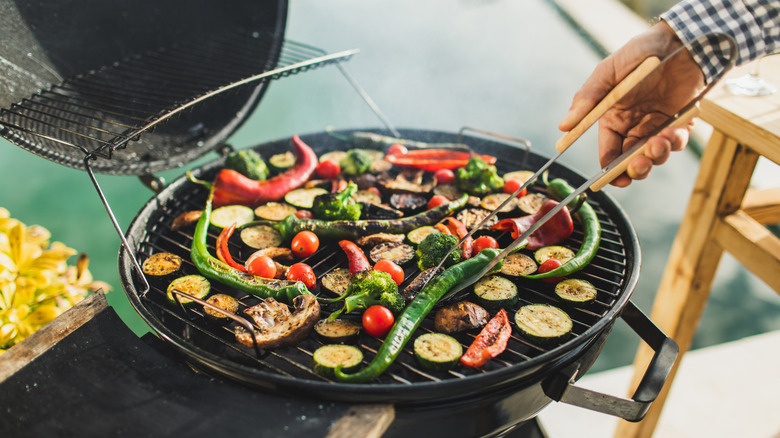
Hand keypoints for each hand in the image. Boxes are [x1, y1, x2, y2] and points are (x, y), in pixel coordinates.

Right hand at [559, 21, 705, 186]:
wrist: (680, 42)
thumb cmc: (639, 53)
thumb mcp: (607, 73)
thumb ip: (587, 99)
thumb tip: (564, 126)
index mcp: (612, 117)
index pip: (608, 152)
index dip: (608, 169)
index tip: (611, 178)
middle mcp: (633, 125)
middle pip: (630, 160)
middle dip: (634, 169)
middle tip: (638, 166)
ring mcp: (657, 125)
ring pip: (654, 155)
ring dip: (656, 156)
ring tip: (659, 143)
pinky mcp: (679, 122)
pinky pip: (675, 142)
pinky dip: (674, 142)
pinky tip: (673, 131)